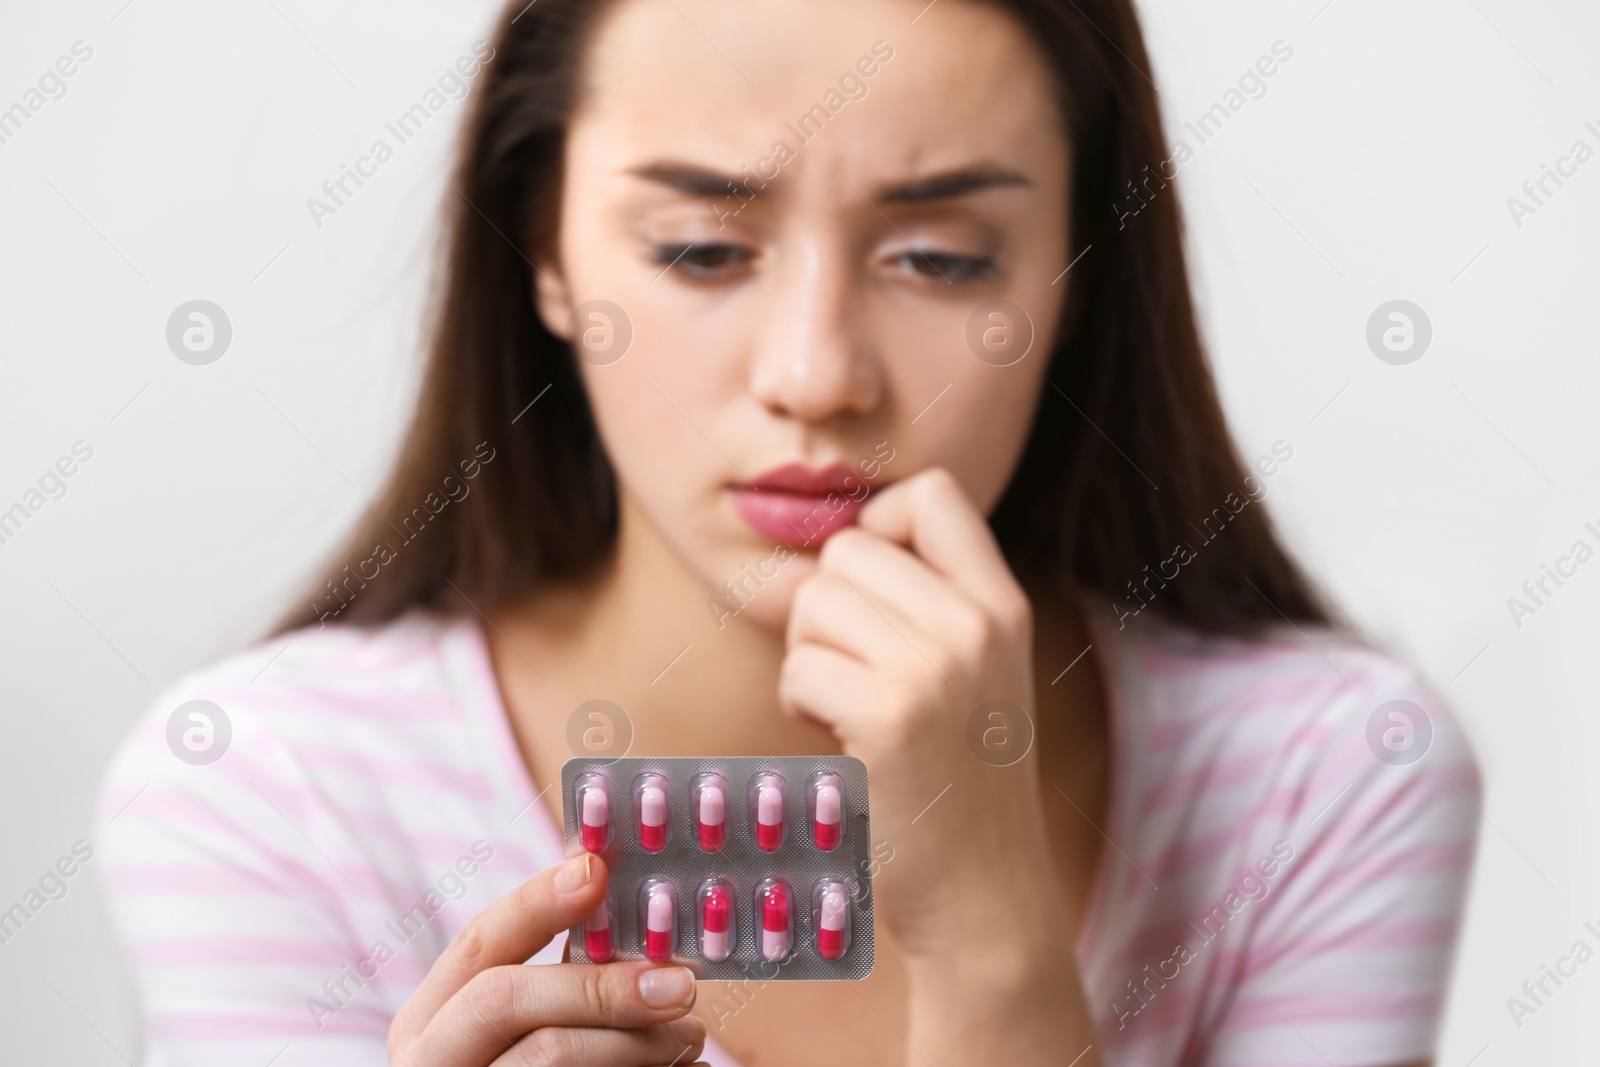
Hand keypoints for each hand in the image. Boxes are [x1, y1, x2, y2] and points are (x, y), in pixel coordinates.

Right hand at [389, 853, 707, 1066]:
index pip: (479, 945)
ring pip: (547, 1055)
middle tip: (680, 983)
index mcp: (429, 1022)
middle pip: (505, 999)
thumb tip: (632, 910)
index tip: (599, 867)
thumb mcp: (522, 1028)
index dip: (537, 899)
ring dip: (635, 1041)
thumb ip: (562, 983)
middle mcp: (431, 1065)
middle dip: (600, 983)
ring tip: (689, 1038)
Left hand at [779, 468, 1060, 959]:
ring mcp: (939, 667)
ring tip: (851, 713)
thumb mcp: (975, 672)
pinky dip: (801, 708)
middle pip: (847, 549)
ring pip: (814, 604)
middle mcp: (979, 624)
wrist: (986, 897)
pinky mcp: (891, 716)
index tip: (872, 598)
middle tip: (857, 679)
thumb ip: (927, 601)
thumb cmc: (957, 783)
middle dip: (826, 613)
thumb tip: (838, 539)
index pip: (930, 494)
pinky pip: (799, 668)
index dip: (877, 527)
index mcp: (1003, 604)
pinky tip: (842, 745)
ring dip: (809, 661)